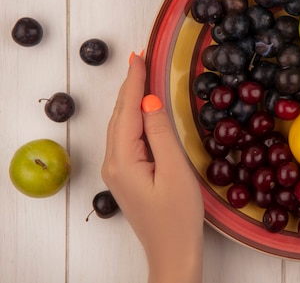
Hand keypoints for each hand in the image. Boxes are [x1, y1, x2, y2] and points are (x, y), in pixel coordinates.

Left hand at [102, 52, 204, 282]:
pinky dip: (134, 118)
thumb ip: (160, 134)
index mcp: (123, 160)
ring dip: (130, 100)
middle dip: (129, 86)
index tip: (139, 55)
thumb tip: (149, 101)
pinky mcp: (127, 176)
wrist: (173, 251)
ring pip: (122, 126)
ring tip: (140, 75)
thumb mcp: (174, 170)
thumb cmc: (178, 215)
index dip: (134, 82)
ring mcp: (118, 170)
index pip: (127, 111)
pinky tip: (141, 110)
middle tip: (139, 58)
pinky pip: (127, 138)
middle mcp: (114, 162)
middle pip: (120, 116)